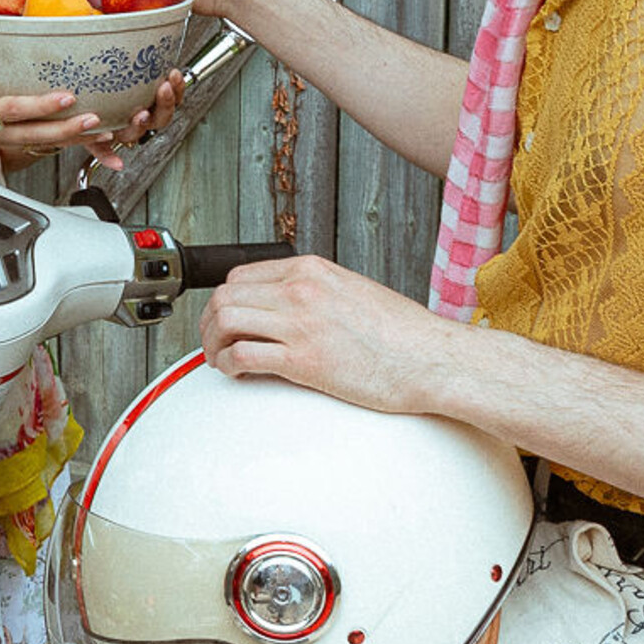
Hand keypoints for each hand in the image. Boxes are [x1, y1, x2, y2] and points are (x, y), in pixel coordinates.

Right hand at [0, 33, 176, 166]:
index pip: (11, 110)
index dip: (40, 105)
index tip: (67, 96)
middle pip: (32, 135)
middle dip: (65, 129)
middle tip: (95, 120)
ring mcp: (1, 141)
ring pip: (41, 143)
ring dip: (73, 140)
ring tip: (104, 133)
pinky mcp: (12, 141)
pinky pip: (42, 143)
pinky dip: (68, 142)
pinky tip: (94, 139)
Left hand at [199, 254, 460, 415]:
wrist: (434, 360)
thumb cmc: (402, 335)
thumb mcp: (353, 292)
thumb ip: (316, 293)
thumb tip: (285, 307)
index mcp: (311, 270)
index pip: (240, 276)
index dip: (223, 302)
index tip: (223, 321)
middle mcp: (300, 289)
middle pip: (225, 297)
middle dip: (209, 324)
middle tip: (214, 345)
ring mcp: (301, 322)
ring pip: (225, 321)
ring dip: (213, 344)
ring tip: (221, 361)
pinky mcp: (304, 359)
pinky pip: (243, 355)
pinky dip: (228, 366)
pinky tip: (236, 374)